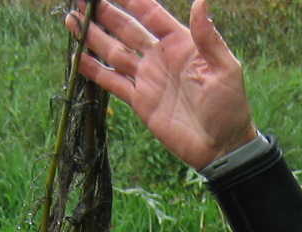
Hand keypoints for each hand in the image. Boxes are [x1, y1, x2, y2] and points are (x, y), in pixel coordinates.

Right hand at [65, 0, 258, 169]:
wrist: (221, 147)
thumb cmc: (230, 106)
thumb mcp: (225, 68)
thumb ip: (208, 37)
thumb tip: (201, 0)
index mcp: (181, 43)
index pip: (150, 13)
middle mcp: (160, 56)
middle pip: (126, 28)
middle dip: (104, 13)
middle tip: (82, 0)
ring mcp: (148, 78)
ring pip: (114, 51)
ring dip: (93, 37)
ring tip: (71, 20)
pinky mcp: (140, 102)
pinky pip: (112, 82)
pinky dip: (94, 71)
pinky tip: (77, 58)